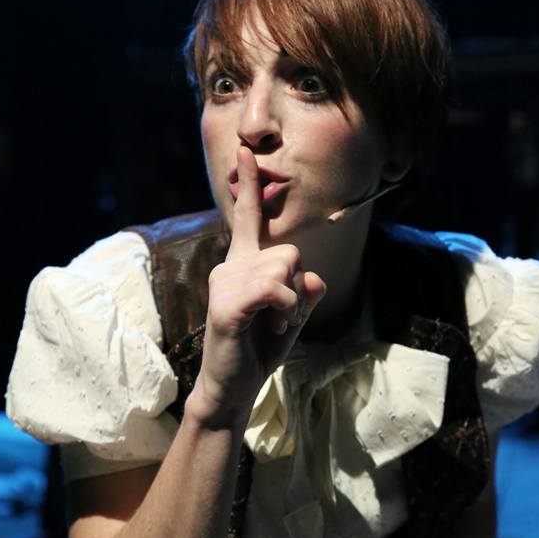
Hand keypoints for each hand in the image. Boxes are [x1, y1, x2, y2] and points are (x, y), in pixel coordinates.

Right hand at [192, 146, 325, 424]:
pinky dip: (286, 311)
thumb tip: (313, 278)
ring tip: (275, 324)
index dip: (249, 183)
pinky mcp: (226, 304)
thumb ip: (305, 292)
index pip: (248, 217)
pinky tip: (273, 327)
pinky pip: (274, 290)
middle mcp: (231, 266)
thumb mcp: (293, 316)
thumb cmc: (259, 349)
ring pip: (285, 269)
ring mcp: (225, 282)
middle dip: (299, 287)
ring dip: (293, 303)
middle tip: (283, 316)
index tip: (246, 149)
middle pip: (290, 252)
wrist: (232, 388)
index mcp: (244, 263)